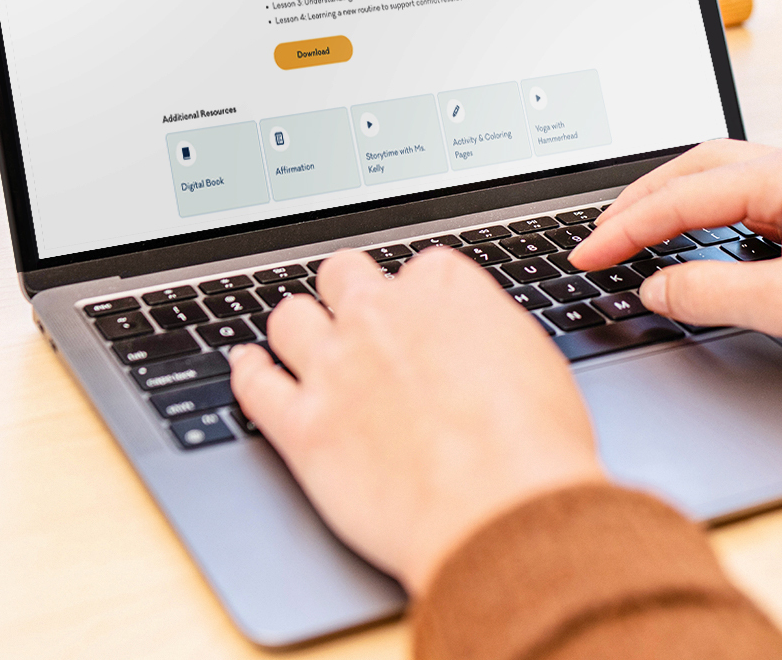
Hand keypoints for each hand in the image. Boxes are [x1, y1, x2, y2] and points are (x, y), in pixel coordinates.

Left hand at [229, 248, 604, 592]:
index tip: (422, 319)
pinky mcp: (302, 426)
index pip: (417, 268)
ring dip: (297, 328)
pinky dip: (247, 372)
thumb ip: (488, 335)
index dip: (419, 298)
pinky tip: (248, 368)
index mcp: (442, 290)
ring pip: (289, 318)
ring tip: (302, 342)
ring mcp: (334, 368)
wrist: (500, 512)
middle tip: (358, 319)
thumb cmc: (534, 447)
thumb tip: (475, 340)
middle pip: (342, 276)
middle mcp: (380, 316)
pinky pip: (253, 384)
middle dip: (349, 294)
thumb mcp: (535, 362)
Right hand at [572, 140, 781, 437]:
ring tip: (635, 235)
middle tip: (597, 240)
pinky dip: (711, 214)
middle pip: (695, 168)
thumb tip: (656, 287)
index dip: (624, 228)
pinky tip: (704, 242)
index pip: (681, 196)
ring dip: (675, 203)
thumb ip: (711, 294)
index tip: (585, 254)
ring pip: (725, 178)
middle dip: (638, 203)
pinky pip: (754, 196)